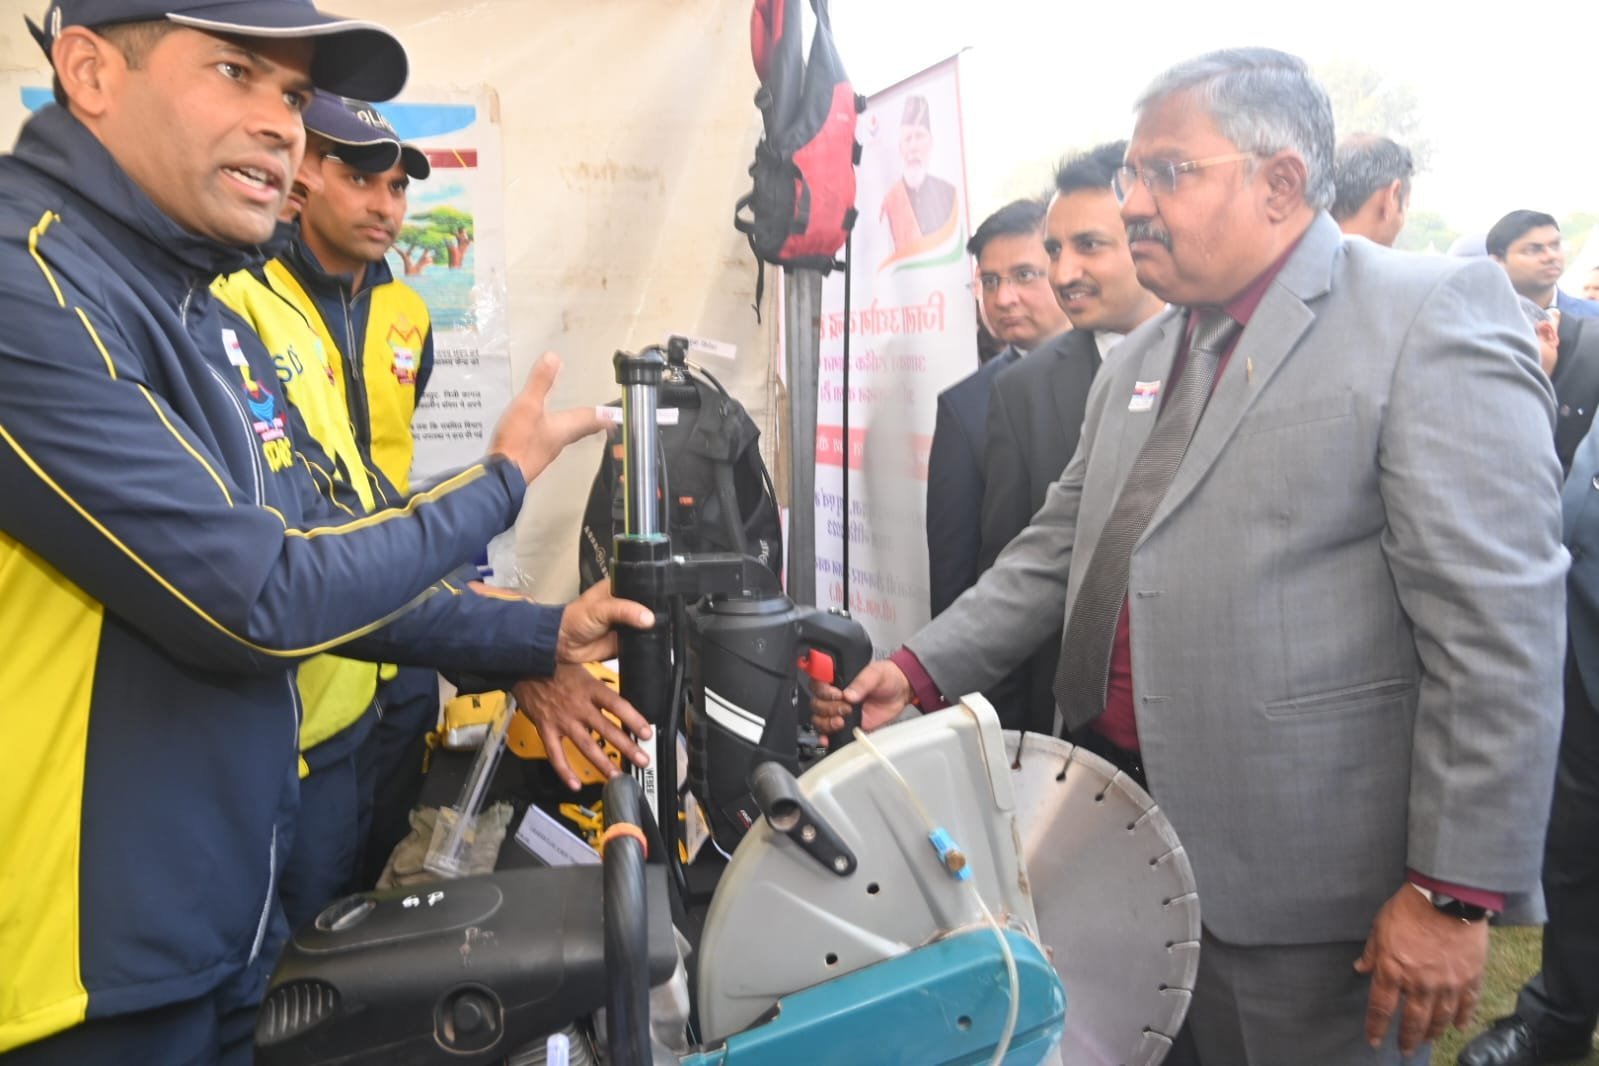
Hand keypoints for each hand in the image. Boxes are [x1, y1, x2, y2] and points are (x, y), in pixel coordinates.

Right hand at [489, 353, 607, 482]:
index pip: (590, 419)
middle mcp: (559, 441)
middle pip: (581, 430)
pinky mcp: (530, 458)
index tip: (615, 416)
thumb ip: (541, 382)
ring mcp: (545, 452)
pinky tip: (543, 433)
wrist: (501, 475)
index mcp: (565, 428)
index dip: (604, 415)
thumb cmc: (518, 443)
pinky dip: (551, 435)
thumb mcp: (529, 405)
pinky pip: (547, 444)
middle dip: (591, 423)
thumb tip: (553, 359)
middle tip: (602, 422)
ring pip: (565, 438)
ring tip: (576, 424)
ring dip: (573, 429)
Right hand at [512, 665, 651, 790]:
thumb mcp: (584, 664)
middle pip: (607, 729)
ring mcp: (562, 720)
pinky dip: (565, 771)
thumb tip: (624, 675)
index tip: (646, 733)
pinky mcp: (546, 730)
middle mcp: (578, 706)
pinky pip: (556, 755)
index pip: (617, 705)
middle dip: (627, 747)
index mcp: (590, 689)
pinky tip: (575, 784)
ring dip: (602, 763)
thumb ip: (603, 679)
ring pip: (586, 745)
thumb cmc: (555, 666)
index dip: (634, 720)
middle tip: (641, 760)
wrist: (524, 666)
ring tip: (616, 776)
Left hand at [557, 580, 654, 663]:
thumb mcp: (600, 609)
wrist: (565, 644)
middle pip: (648, 606)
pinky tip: (646, 640)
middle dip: (652, 612)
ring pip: (647, 624)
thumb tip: (647, 617)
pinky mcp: (628, 639)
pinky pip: (642, 641)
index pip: (642, 586)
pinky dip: (645, 642)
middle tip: (655, 617)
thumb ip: (624, 611)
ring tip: (650, 629)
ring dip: (650, 628)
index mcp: (619, 588)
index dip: (651, 593)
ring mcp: (627, 622)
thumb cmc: (575, 619)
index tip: (661, 600)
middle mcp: (626, 604)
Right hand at [810, 659, 913, 738]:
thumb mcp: (876, 674)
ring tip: (842, 722)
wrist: (902, 693)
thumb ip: (862, 683)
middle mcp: (835, 697)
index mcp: (837, 680)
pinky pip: (830, 734)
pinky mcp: (847, 727)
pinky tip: (829, 738)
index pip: (817, 685)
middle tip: (846, 708)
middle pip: (817, 705)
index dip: (823, 692)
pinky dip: (826, 737)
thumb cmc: (887, 678)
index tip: (837, 695)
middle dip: (828, 709)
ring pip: (820, 720)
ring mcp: (839, 712)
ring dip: (827, 723)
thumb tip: (848, 695)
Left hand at [1354, 883, 1488, 1055]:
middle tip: (1405, 1050)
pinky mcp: (1470, 978)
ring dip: (1433, 1032)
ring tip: (1428, 1040)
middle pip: (1413, 1020)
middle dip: (1407, 1038)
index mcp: (1392, 971)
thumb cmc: (1408, 909)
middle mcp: (1419, 984)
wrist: (1446, 897)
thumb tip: (1360, 968)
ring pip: (1440, 1018)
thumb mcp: (1380, 927)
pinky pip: (1467, 1004)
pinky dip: (1463, 1017)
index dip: (1376, 1027)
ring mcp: (1447, 983)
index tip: (1375, 1041)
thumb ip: (1372, 952)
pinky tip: (1459, 1026)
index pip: (1381, 1008)